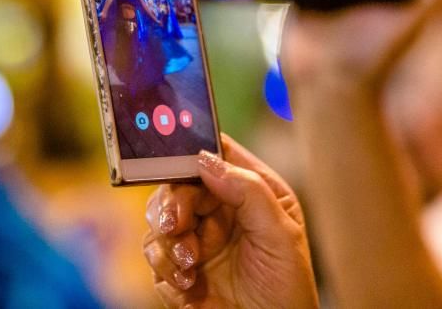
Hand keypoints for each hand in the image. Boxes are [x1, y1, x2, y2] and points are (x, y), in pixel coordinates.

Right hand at [143, 135, 317, 307]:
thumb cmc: (288, 290)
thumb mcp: (281, 235)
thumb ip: (249, 191)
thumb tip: (205, 160)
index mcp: (250, 192)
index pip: (215, 156)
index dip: (193, 152)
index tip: (175, 161)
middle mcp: (219, 211)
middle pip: (178, 185)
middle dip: (172, 204)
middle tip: (174, 225)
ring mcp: (196, 239)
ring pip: (159, 218)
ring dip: (167, 240)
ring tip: (188, 264)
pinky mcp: (177, 269)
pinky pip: (154, 254)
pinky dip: (164, 267)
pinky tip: (187, 284)